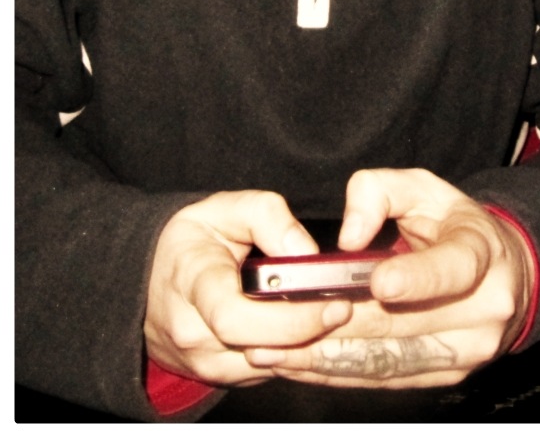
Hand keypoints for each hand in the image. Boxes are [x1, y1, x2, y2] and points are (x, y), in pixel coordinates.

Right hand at [144, 190, 351, 385]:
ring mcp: (203, 362)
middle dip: (310, 331)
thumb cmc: (193, 239)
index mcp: (192, 283)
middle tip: (345, 307)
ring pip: (268, 366)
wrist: (149, 277)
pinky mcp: (218, 377)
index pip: (236, 318)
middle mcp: (192, 332)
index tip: (333, 302)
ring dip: (304, 344)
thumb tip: (306, 253)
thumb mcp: (225, 208)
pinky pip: (265, 371)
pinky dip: (291, 352)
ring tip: (330, 313)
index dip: (291, 318)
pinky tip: (308, 325)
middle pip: (260, 349)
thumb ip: (268, 217)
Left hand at [245, 168, 534, 388]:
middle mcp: (482, 310)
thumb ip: (378, 192)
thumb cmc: (451, 222)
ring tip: (277, 352)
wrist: (502, 272)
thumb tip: (348, 237)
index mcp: (481, 253)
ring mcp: (466, 351)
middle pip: (405, 323)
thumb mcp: (421, 186)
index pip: (452, 269)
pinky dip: (339, 374)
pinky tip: (299, 365)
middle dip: (341, 323)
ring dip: (328, 359)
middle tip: (285, 319)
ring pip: (390, 361)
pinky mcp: (446, 375)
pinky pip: (386, 378)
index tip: (377, 283)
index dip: (415, 279)